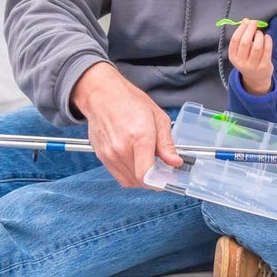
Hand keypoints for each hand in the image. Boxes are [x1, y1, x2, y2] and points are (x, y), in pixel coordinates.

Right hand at [71, 62, 180, 187]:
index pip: (146, 174)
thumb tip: (175, 162)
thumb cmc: (129, 101)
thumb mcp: (158, 117)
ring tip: (148, 163)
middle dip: (153, 179)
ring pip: (129, 181)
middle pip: (139, 180)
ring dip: (141, 178)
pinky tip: (135, 161)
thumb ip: (167, 143)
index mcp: (139, 137)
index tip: (167, 179)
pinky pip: (118, 176)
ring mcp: (109, 154)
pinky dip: (129, 174)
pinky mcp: (101, 157)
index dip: (159, 182)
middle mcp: (121, 149)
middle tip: (161, 169)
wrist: (102, 95)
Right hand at [228, 19, 273, 94]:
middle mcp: (241, 63)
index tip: (246, 21)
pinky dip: (268, 41)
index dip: (241, 29)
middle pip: (245, 43)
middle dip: (250, 30)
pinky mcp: (264, 66)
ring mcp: (253, 66)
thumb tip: (246, 20)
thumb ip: (242, 37)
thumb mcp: (241, 51)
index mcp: (233, 57)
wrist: (256, 78)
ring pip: (257, 47)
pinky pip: (267, 50)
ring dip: (259, 36)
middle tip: (254, 22)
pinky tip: (267, 37)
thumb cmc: (248, 59)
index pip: (235, 40)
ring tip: (260, 33)